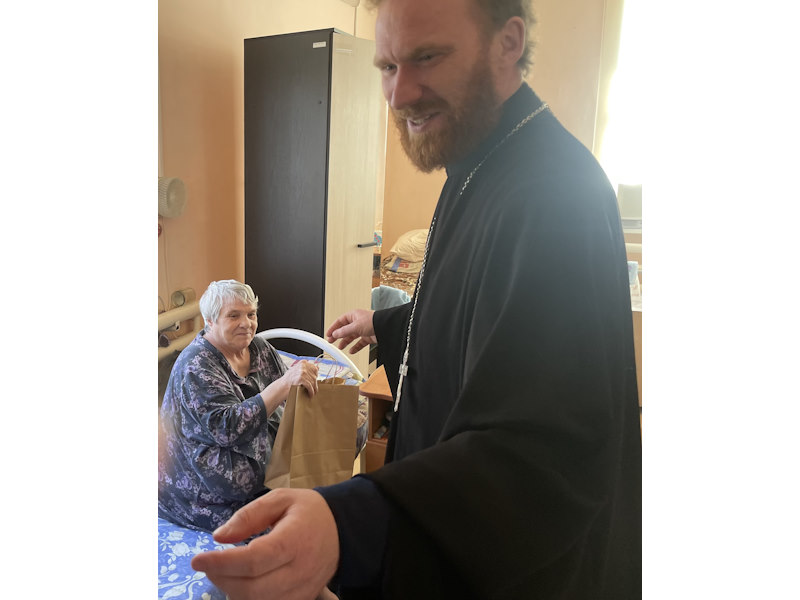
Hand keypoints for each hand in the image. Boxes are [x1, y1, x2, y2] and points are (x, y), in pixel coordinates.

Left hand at [191, 488, 339, 599]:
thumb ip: (249, 515)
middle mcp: (298, 571)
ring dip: (233, 591)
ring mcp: (301, 590)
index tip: (198, 559)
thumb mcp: (281, 499)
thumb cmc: (309, 511)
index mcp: (294, 541)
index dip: (221, 563)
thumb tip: (219, 537)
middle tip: (209, 565)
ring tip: (224, 572)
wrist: (344, 530)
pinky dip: (249, 598)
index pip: (253, 560)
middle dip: (222, 579)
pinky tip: (241, 583)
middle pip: (252, 590)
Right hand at [282, 360, 318, 396]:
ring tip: (312, 393)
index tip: (314, 381)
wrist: (281, 387)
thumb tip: (318, 367)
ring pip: (313, 382)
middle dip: (314, 384)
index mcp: (303, 363)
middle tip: (314, 389)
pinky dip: (311, 391)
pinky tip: (310, 394)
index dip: (315, 376)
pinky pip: (310, 386)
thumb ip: (306, 369)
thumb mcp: (297, 370)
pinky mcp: (301, 378)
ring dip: (314, 389)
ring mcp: (302, 372)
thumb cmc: (289, 380)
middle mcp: (303, 366)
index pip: (314, 368)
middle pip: (314, 376)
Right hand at [325, 309, 375, 353]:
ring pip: (351, 337)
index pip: (340, 321)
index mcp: (353, 316)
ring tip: (340, 347)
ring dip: (345, 342)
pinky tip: (351, 351)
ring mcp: (363, 330)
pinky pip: (359, 343)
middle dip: (338, 336)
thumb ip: (344, 331)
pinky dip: (355, 347)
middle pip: (344, 329)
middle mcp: (357, 322)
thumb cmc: (373, 321)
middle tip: (331, 341)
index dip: (333, 328)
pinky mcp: (368, 337)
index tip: (328, 334)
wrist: (386, 327)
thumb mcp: (355, 326)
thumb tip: (335, 334)